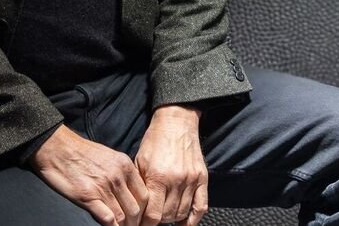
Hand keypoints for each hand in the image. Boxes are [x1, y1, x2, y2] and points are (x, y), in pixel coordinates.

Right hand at [31, 125, 148, 225]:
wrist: (57, 148)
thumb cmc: (81, 153)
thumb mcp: (109, 157)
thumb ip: (122, 173)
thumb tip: (130, 192)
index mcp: (125, 166)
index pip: (144, 194)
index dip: (144, 210)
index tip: (140, 218)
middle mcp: (118, 176)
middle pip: (136, 208)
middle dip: (135, 222)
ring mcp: (103, 187)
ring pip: (123, 215)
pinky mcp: (88, 197)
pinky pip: (107, 218)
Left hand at [135, 104, 206, 225]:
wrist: (176, 122)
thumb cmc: (155, 140)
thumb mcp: (139, 162)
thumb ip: (140, 187)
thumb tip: (137, 209)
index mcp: (158, 177)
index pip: (152, 215)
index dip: (145, 224)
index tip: (140, 224)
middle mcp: (176, 180)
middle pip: (167, 216)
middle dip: (157, 221)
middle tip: (151, 217)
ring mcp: (191, 180)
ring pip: (182, 213)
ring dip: (172, 218)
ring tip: (165, 215)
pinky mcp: (202, 178)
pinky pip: (201, 206)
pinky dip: (193, 219)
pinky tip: (185, 223)